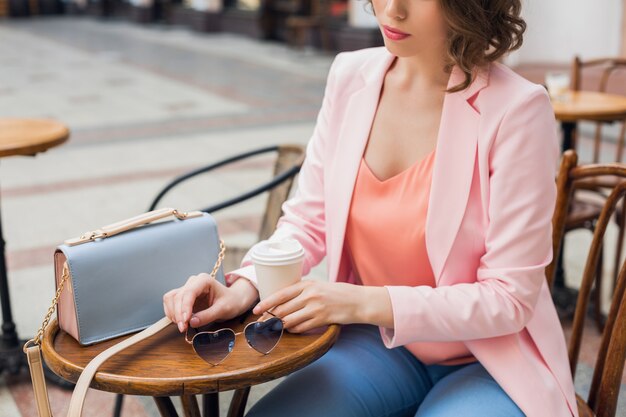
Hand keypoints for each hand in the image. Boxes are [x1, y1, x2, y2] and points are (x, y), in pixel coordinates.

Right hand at [163, 274, 258, 332]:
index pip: (189, 292)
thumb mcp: (223, 309)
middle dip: (178, 313)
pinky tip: (180, 322)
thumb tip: (192, 322)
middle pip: (177, 296)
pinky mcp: (183, 296)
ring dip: (172, 313)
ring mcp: (187, 288)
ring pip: (171, 298)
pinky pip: (171, 303)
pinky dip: (172, 313)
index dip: (184, 307)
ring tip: (182, 326)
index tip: (185, 321)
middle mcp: (193, 282)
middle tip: (183, 328)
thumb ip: (208, 315)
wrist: (233, 300)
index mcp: (204, 280)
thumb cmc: (230, 302)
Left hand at [252, 281, 391, 332]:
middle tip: (261, 325)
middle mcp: (309, 295)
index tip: (256, 310)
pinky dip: (294, 330)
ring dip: (280, 326)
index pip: (280, 294)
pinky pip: (301, 328)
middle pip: (282, 309)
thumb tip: (281, 302)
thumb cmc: (337, 293)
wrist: (358, 301)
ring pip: (290, 320)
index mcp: (307, 285)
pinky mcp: (322, 319)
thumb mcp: (318, 286)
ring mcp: (315, 308)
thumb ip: (301, 292)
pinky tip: (292, 330)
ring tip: (275, 329)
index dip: (266, 303)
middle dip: (270, 318)